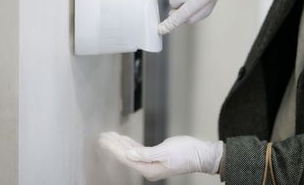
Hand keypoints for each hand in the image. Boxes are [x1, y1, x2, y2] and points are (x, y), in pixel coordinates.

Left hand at [98, 132, 223, 181]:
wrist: (201, 154)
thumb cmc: (186, 152)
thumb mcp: (165, 151)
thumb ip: (145, 154)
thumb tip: (129, 155)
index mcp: (148, 168)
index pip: (125, 157)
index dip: (113, 147)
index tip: (103, 139)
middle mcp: (148, 168)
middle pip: (126, 155)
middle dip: (113, 145)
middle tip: (102, 135)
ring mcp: (151, 163)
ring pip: (131, 152)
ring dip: (120, 144)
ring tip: (109, 136)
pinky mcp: (156, 157)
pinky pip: (138, 150)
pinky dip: (130, 144)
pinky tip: (124, 140)